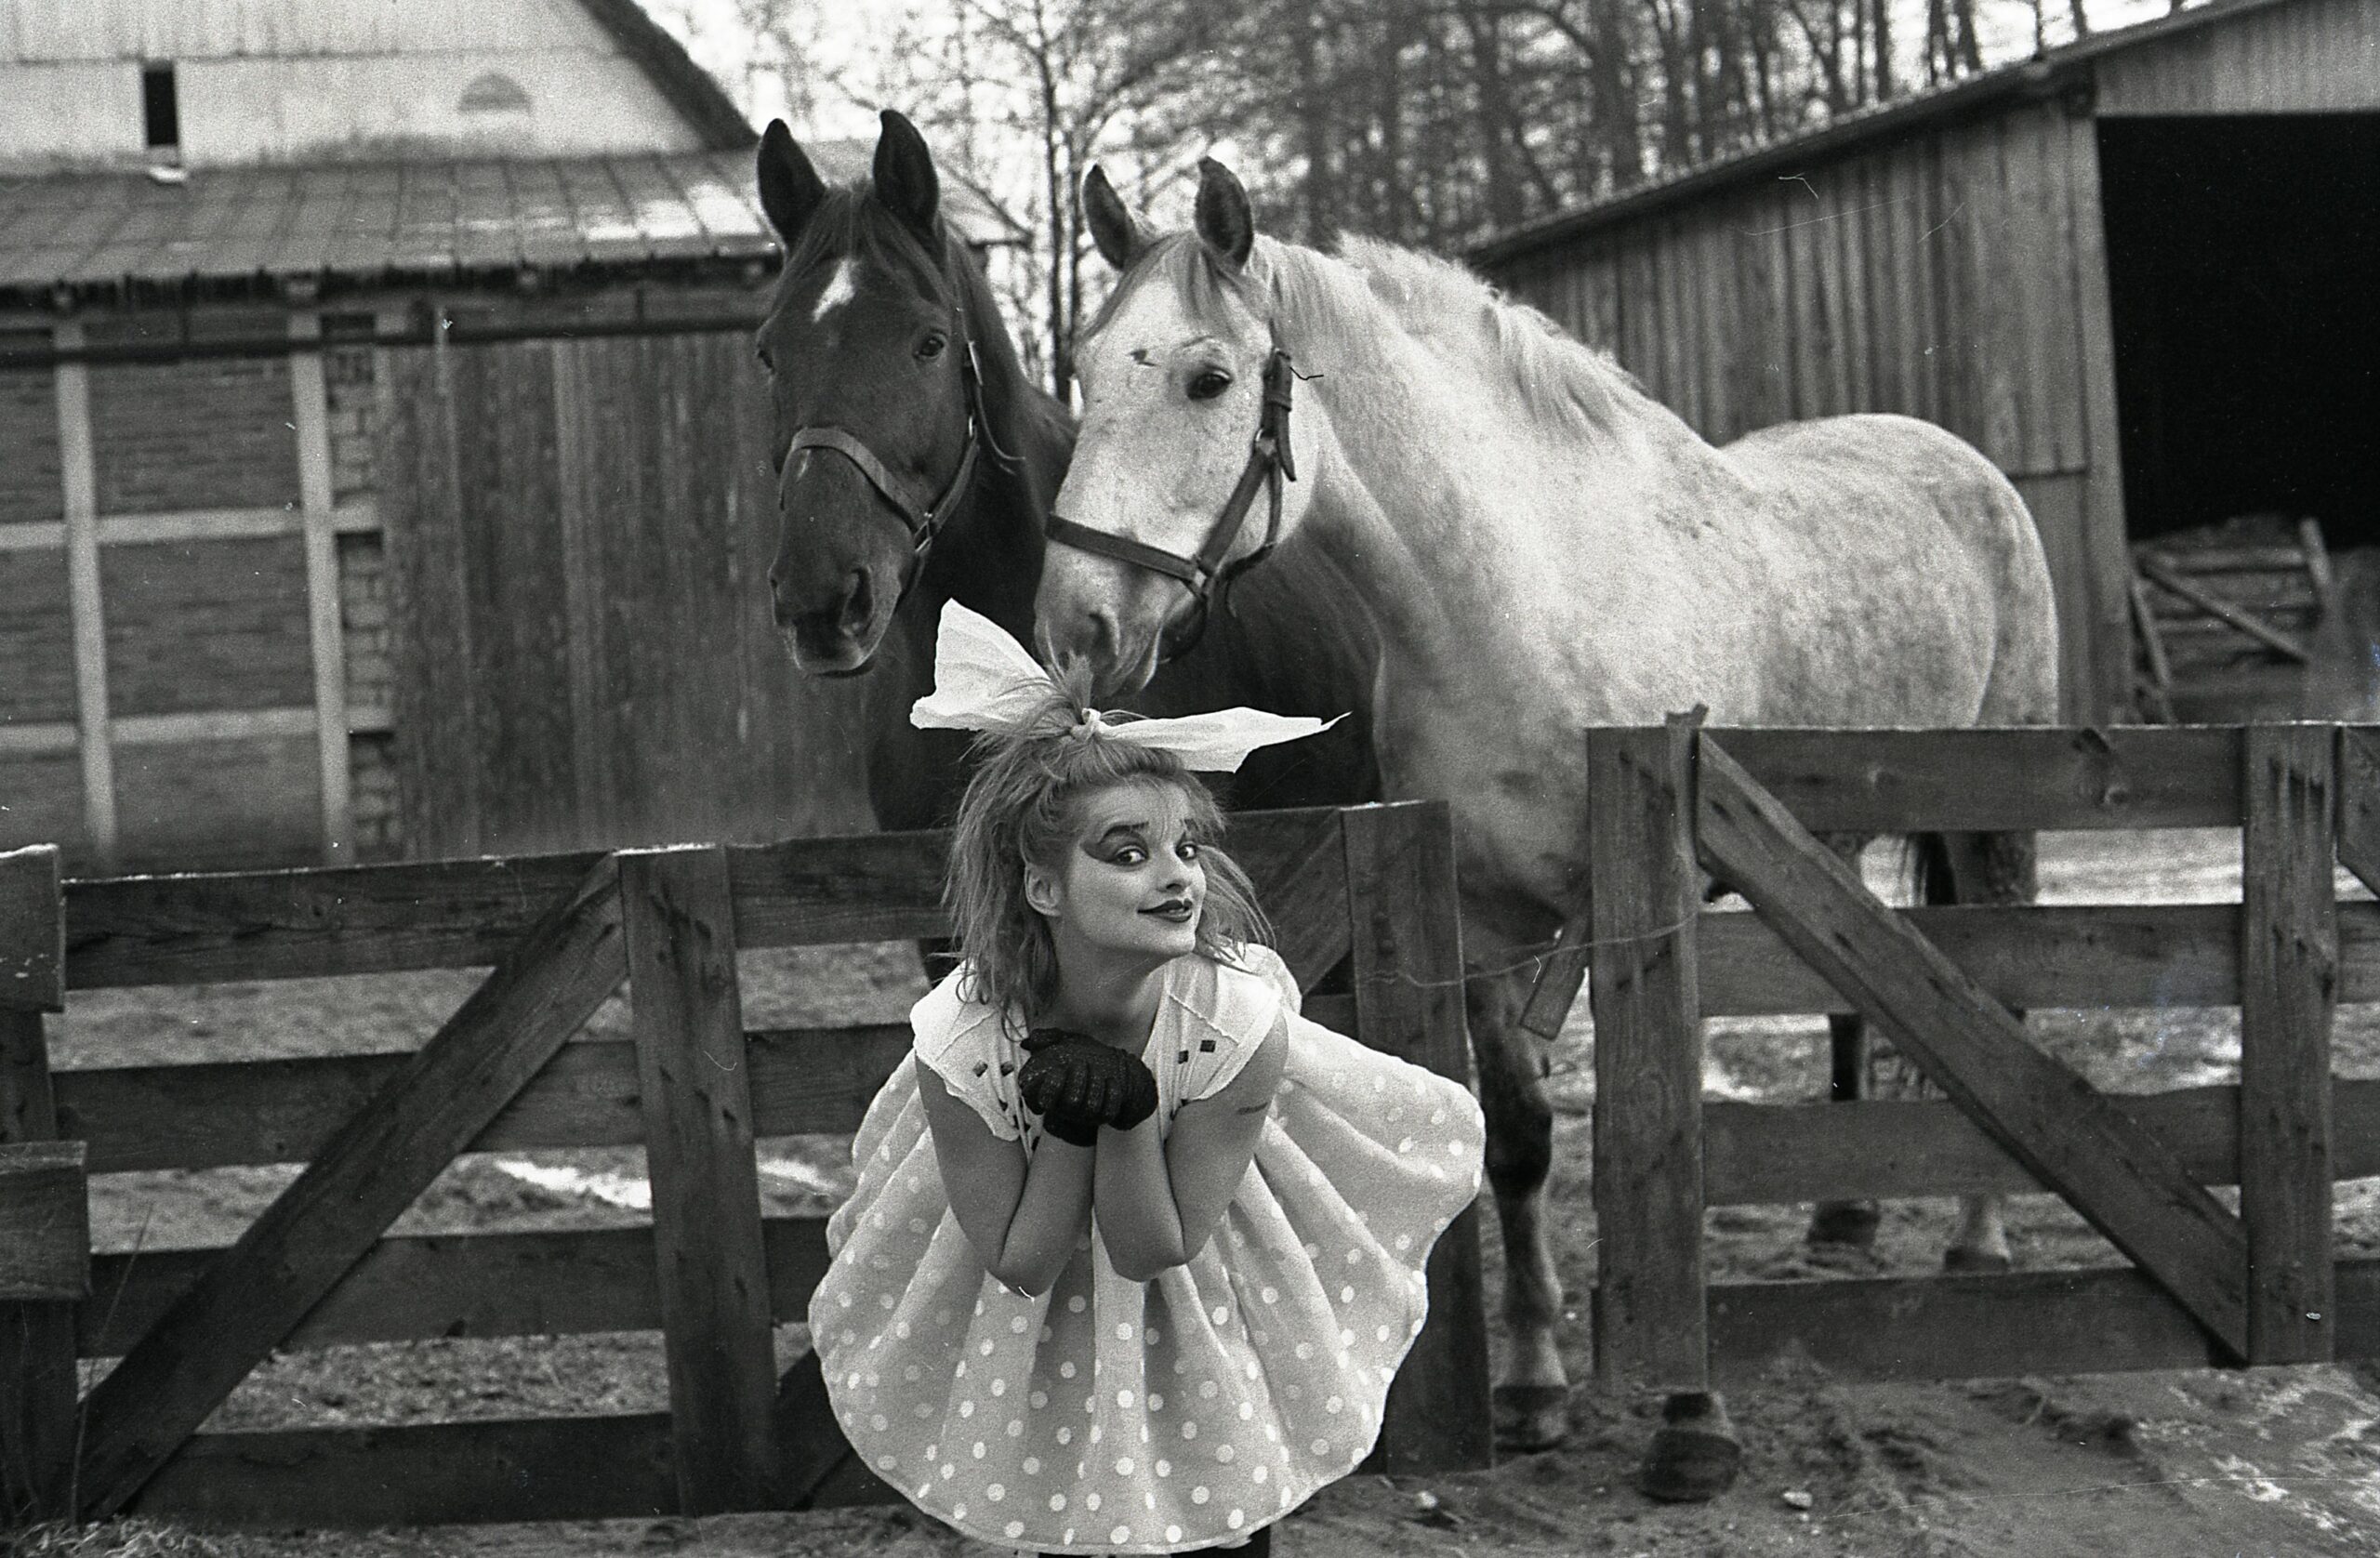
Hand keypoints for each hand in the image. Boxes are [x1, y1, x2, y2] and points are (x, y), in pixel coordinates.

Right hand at [1020, 1028, 1159, 1144]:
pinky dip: (1112, 1094)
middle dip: (1076, 1081)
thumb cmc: (1081, 1054)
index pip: (1043, 1099)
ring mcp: (1086, 1113)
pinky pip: (1108, 1111)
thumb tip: (1030, 1040)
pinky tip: (1111, 1080)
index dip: (1050, 1087)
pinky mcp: (1104, 1114)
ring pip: (1090, 1108)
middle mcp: (1067, 1106)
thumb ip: (1048, 1038)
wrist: (1110, 1066)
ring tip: (1097, 1070)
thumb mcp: (1064, 1041)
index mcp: (1052, 1092)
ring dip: (1095, 1086)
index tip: (1056, 1070)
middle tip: (1080, 1064)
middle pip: (1071, 1103)